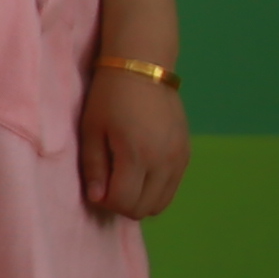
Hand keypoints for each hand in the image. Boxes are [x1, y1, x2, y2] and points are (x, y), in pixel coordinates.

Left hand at [80, 64, 188, 219]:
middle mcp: (164, 162)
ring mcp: (179, 159)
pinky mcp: (186, 154)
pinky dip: (155, 189)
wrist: (143, 68)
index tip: (97, 186)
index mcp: (137, 156)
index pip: (124, 203)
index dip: (106, 202)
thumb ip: (95, 168)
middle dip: (122, 204)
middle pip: (145, 209)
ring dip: (140, 199)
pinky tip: (141, 171)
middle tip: (109, 184)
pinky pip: (172, 187)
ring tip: (124, 178)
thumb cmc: (109, 98)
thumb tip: (98, 198)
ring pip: (161, 203)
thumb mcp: (92, 131)